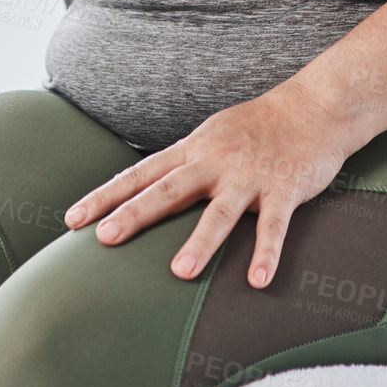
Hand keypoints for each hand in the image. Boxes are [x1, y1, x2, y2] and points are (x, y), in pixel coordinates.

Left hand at [63, 84, 352, 287]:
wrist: (315, 106)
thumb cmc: (258, 127)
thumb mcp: (212, 136)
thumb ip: (182, 165)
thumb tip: (144, 192)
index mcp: (194, 149)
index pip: (141, 173)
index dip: (106, 196)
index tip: (71, 219)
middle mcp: (216, 160)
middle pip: (169, 189)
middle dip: (136, 214)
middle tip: (105, 238)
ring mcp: (250, 175)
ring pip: (221, 211)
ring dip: (201, 241)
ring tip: (180, 272)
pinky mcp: (284, 188)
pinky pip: (275, 225)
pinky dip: (267, 252)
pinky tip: (258, 280)